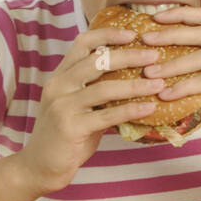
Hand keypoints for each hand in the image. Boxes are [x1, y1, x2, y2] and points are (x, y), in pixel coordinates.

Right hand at [19, 26, 167, 193]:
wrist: (40, 166)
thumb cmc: (67, 135)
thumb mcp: (79, 106)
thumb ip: (98, 90)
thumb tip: (137, 77)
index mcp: (60, 76)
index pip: (83, 43)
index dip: (108, 34)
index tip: (134, 33)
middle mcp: (59, 86)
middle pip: (97, 61)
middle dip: (130, 56)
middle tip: (155, 56)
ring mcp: (62, 106)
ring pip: (105, 88)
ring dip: (136, 85)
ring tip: (160, 83)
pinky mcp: (70, 127)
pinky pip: (107, 115)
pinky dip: (131, 110)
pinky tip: (150, 107)